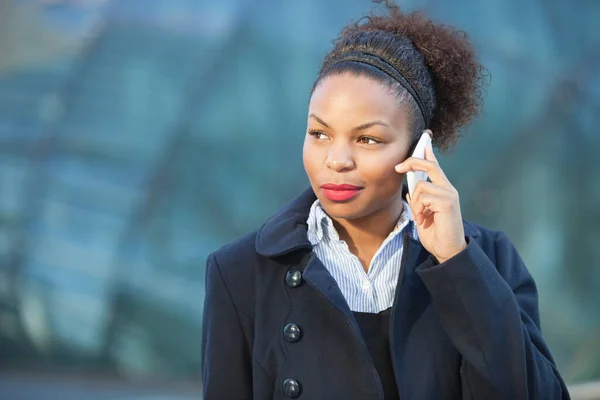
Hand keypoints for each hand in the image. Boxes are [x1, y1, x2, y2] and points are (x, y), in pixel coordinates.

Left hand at [395, 143, 466, 263]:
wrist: (447, 251)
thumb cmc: (436, 234)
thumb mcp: (422, 214)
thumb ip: (419, 202)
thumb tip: (410, 192)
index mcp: (443, 191)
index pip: (435, 168)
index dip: (428, 155)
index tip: (424, 143)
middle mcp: (448, 190)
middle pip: (430, 165)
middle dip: (413, 162)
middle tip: (398, 168)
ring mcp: (449, 195)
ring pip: (421, 186)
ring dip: (415, 204)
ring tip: (420, 217)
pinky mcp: (447, 202)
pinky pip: (423, 197)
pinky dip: (419, 209)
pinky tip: (423, 220)